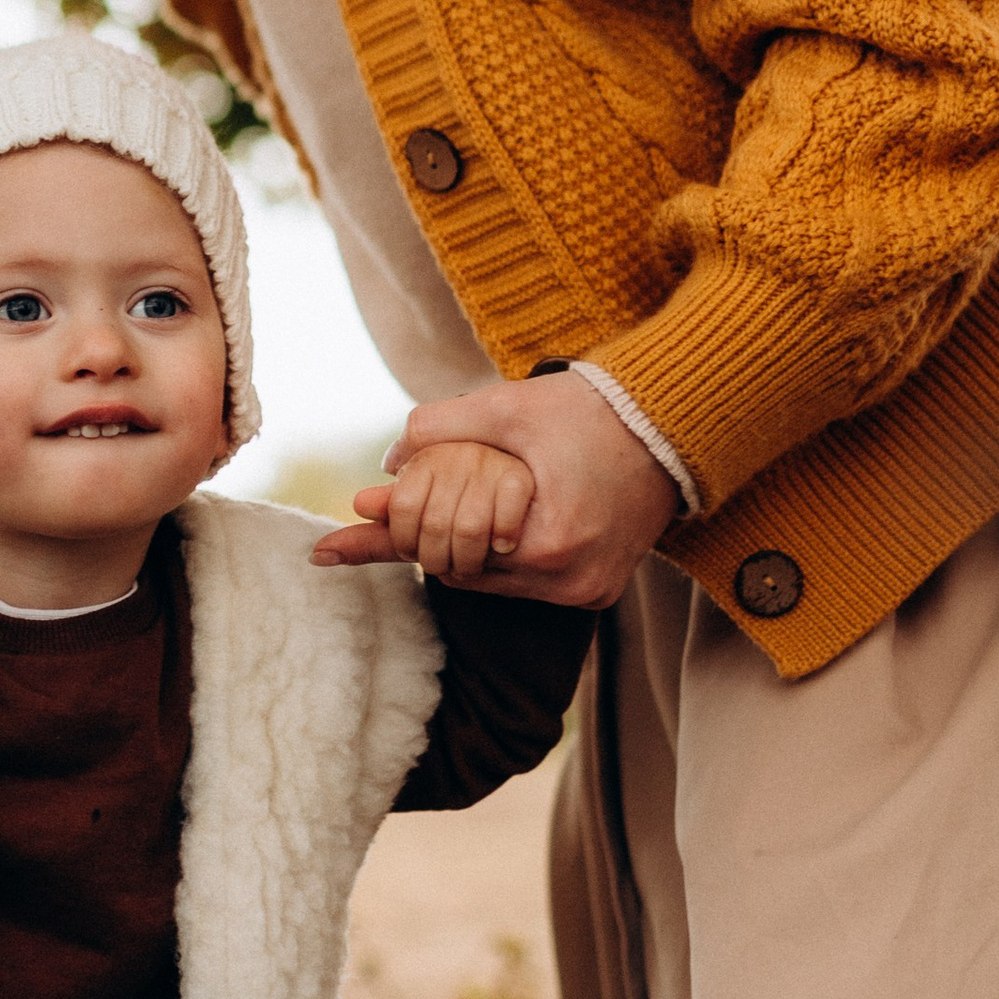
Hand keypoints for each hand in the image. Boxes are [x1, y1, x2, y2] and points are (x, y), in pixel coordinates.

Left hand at [311, 375, 679, 607]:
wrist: (674, 424)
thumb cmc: (591, 409)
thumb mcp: (509, 407)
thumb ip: (440, 429)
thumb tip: (389, 460)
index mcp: (547, 542)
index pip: (445, 553)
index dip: (389, 540)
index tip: (323, 547)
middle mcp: (570, 581)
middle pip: (466, 574)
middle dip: (427, 542)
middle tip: (374, 517)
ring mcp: (589, 591)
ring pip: (494, 581)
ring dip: (465, 550)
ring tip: (428, 515)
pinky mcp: (601, 588)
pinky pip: (529, 582)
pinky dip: (501, 556)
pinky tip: (483, 526)